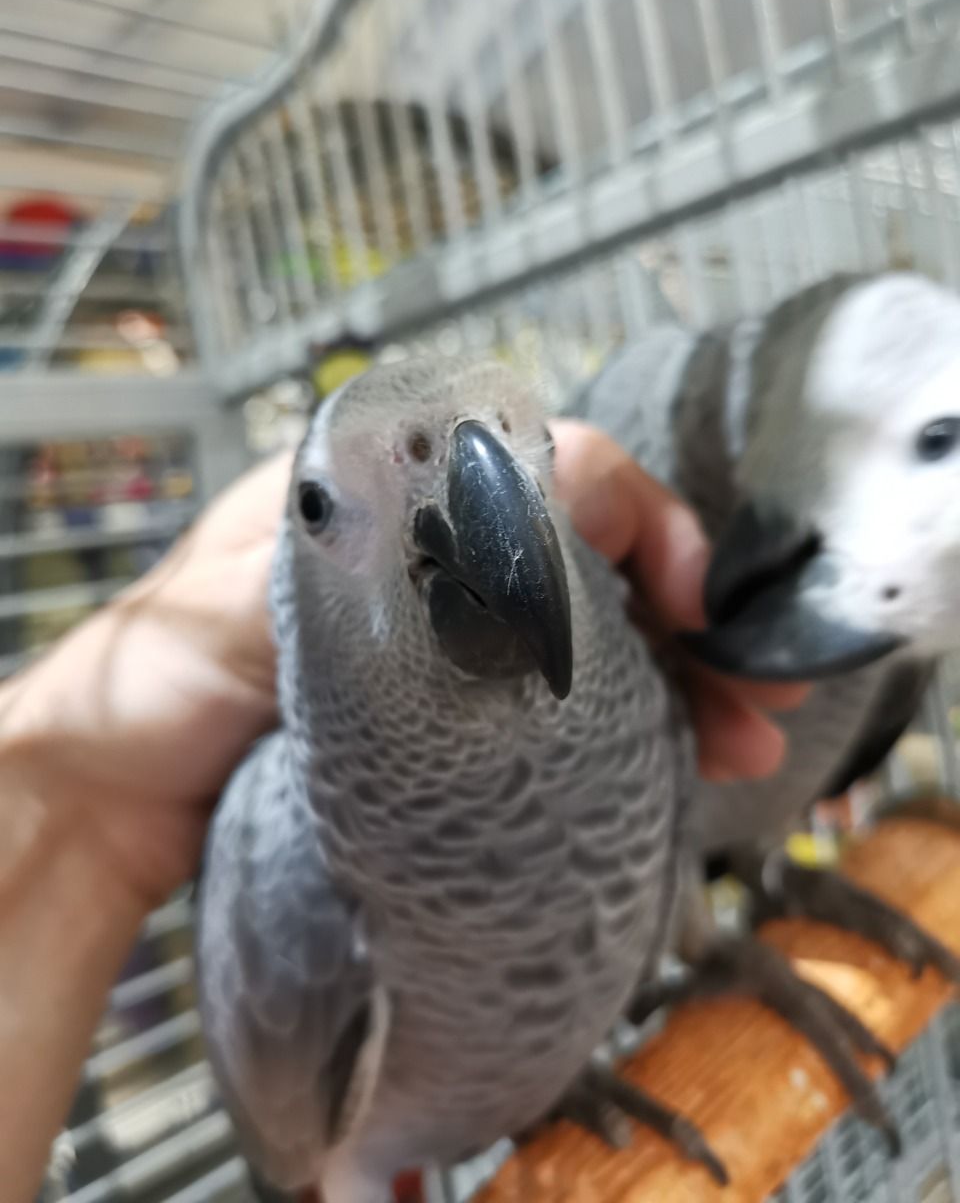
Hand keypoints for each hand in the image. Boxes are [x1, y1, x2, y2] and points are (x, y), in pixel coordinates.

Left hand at [1, 422, 805, 912]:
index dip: (648, 523)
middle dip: (692, 619)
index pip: (560, 470)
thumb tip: (522, 492)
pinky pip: (563, 697)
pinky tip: (678, 760)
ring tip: (741, 746)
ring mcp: (453, 629)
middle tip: (757, 699)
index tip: (694, 603)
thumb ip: (374, 547)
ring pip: (596, 629)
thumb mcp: (253, 596)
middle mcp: (439, 546)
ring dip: (681, 679)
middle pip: (600, 556)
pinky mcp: (455, 705)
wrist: (108, 790)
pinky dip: (630, 724)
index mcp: (397, 488)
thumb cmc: (160, 674)